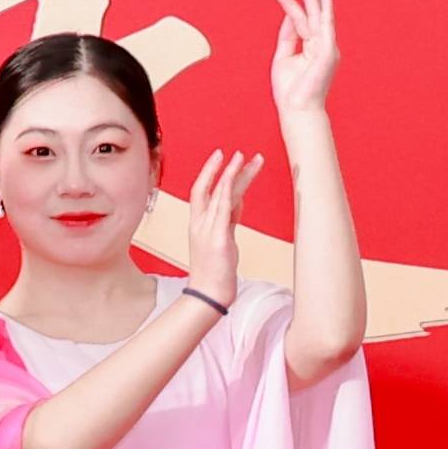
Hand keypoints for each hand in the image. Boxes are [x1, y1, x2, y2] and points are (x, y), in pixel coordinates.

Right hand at [168, 150, 260, 309]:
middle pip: (209, 188)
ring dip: (233, 174)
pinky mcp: (217, 239)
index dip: (212, 172)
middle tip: (239, 153)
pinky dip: (228, 191)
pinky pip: (222, 210)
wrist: (210, 295)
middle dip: (223, 168)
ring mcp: (207, 230)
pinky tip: (235, 179)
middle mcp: (200, 223)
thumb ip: (229, 219)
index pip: (202, 191)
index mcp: (199, 224)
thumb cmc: (215, 272)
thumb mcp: (223, 240)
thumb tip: (238, 200)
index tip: (225, 158)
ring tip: (248, 159)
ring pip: (219, 195)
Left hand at [266, 0, 339, 127]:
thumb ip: (288, 34)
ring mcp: (326, 46)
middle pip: (314, 12)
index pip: (305, 19)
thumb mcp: (284, 56)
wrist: (297, 110)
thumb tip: (289, 14)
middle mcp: (322, 44)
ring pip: (315, 15)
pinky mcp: (327, 51)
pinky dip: (323, 8)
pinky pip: (324, 24)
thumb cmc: (290, 90)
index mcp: (313, 46)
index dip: (299, 1)